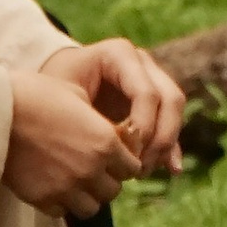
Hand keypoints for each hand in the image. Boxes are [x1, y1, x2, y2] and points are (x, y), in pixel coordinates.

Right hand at [3, 69, 143, 216]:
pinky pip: (63, 211)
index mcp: (105, 142)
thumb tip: (108, 131)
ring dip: (86, 195)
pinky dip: (61, 202)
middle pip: (114, 190)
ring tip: (73, 181)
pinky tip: (51, 184)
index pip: (132, 167)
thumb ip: (98, 119)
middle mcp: (91, 169)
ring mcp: (66, 187)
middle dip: (106, 180)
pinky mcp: (42, 198)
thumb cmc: (33, 94)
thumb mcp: (74, 94)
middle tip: (91, 168)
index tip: (111, 156)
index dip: (123, 162)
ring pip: (92, 207)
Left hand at [40, 38, 187, 177]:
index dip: (143, 125)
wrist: (52, 84)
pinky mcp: (155, 100)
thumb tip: (122, 148)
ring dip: (165, 145)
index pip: (146, 92)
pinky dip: (171, 147)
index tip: (126, 154)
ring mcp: (152, 78)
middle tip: (138, 167)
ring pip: (174, 111)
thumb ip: (92, 116)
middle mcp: (142, 63)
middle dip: (159, 137)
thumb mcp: (64, 96)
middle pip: (170, 98)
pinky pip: (170, 123)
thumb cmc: (53, 88)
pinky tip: (171, 170)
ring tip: (142, 172)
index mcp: (120, 54)